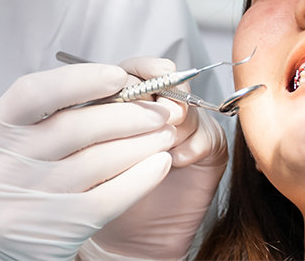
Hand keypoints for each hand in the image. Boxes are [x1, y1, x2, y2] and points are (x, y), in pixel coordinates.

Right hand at [0, 64, 179, 260]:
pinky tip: (158, 165)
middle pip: (73, 127)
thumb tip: (111, 87)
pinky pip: (109, 198)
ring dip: (140, 143)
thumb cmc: (7, 196)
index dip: (79, 80)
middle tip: (156, 109)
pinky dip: (140, 178)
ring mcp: (25, 203)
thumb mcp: (4, 152)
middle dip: (125, 113)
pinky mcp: (55, 231)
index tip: (117, 76)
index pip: (31, 93)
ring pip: (97, 161)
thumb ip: (42, 120)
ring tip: (163, 133)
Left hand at [84, 58, 230, 260]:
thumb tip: (117, 93)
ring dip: (172, 128)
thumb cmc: (105, 191)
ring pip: (187, 108)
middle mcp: (159, 107)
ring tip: (159, 149)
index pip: (138, 69)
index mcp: (129, 99)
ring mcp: (186, 125)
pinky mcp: (209, 146)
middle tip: (152, 118)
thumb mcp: (96, 147)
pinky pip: (206, 135)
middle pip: (168, 83)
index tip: (134, 83)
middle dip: (159, 98)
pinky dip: (189, 148)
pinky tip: (173, 164)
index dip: (141, 72)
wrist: (130, 235)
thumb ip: (107, 117)